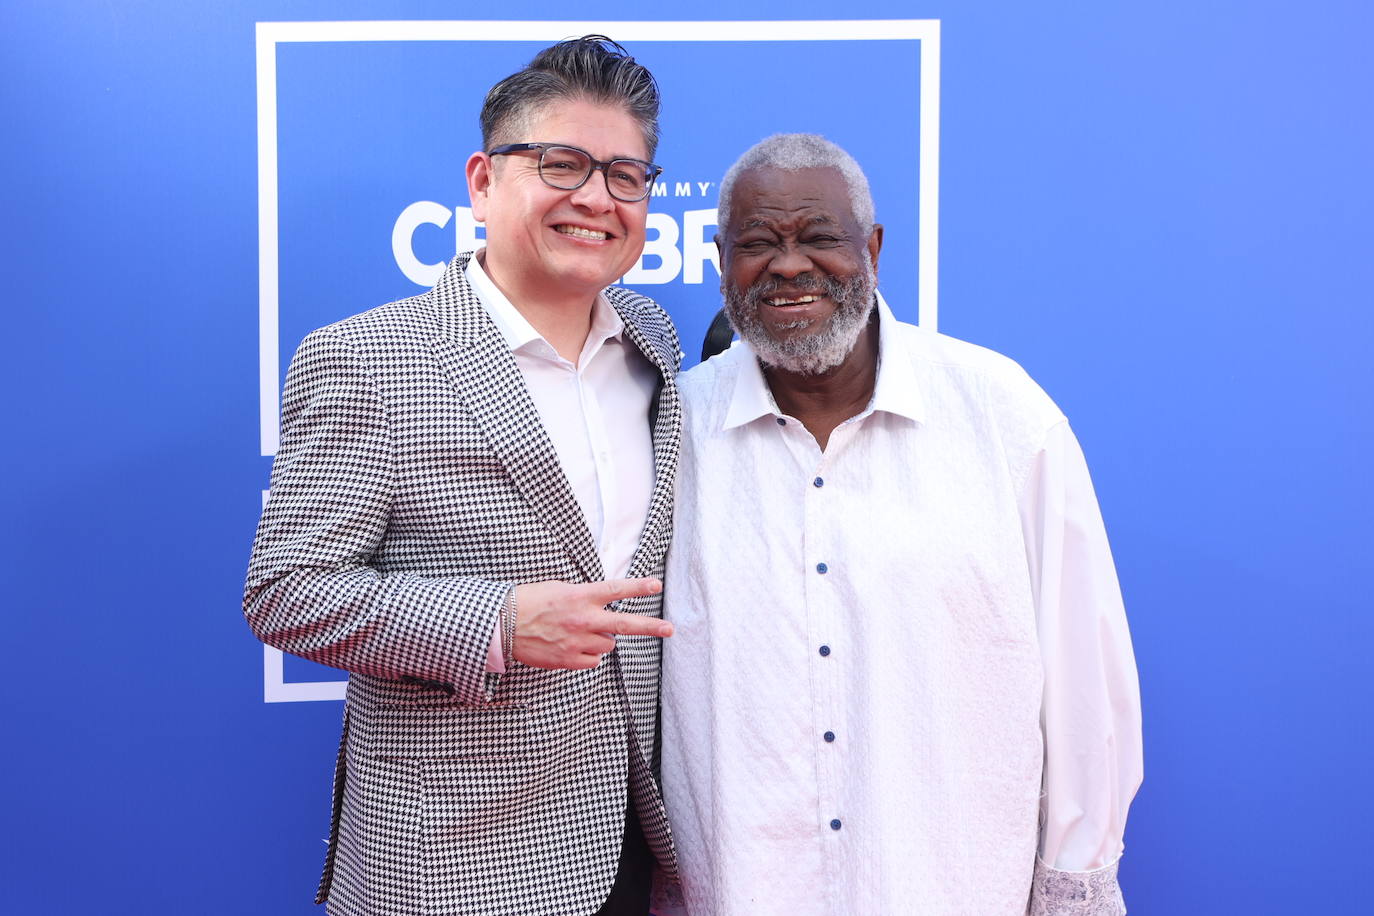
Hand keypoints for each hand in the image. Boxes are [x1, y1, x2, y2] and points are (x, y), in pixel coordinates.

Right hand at [512, 578, 671, 669]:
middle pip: (624, 624)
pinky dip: (587, 655)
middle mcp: (582, 619)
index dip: (638, 587)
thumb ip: (584, 597)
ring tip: (580, 632)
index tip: (656, 585)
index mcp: (579, 596)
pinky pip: (593, 661)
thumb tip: (601, 606)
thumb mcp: (558, 588)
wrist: (502, 625)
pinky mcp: (568, 660)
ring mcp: (577, 641)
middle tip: (670, 629)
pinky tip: (571, 646)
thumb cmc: (529, 602)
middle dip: (650, 626)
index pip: (615, 590)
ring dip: (601, 639)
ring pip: (607, 644)